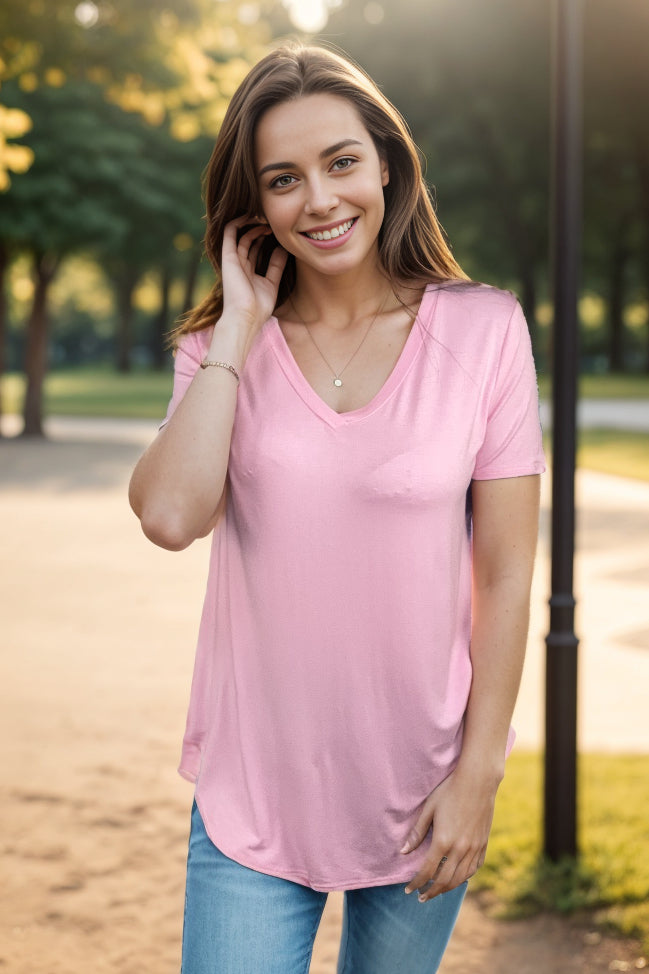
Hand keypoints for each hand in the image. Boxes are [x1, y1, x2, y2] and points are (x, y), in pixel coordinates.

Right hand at [220, 216, 287, 335]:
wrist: (246, 317)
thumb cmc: (258, 308)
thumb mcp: (272, 284)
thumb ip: (276, 266)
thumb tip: (284, 249)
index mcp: (247, 271)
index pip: (254, 248)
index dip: (264, 237)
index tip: (277, 229)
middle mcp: (238, 264)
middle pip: (247, 239)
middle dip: (260, 228)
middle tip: (272, 220)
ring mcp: (232, 259)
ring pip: (239, 233)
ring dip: (252, 223)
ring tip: (266, 216)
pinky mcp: (228, 256)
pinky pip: (230, 232)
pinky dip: (239, 221)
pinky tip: (252, 215)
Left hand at [401, 765, 499, 900]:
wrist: (477, 781)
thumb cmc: (449, 791)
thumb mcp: (429, 809)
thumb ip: (417, 832)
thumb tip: (403, 852)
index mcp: (443, 841)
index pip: (427, 871)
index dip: (416, 882)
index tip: (408, 889)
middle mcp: (460, 849)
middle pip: (444, 880)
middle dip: (431, 891)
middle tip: (421, 897)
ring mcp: (474, 848)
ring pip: (460, 878)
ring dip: (447, 889)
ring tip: (436, 891)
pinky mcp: (483, 844)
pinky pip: (474, 868)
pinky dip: (464, 877)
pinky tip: (457, 878)